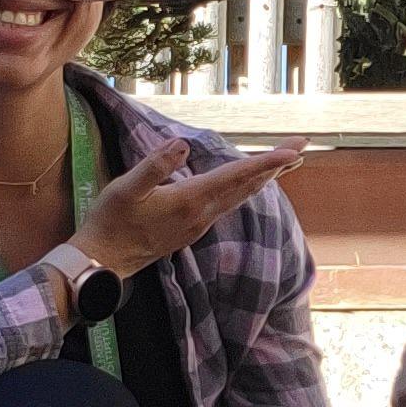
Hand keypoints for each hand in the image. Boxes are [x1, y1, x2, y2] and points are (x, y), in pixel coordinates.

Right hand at [69, 138, 305, 277]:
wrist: (103, 263)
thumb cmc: (110, 222)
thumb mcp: (125, 189)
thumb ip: (153, 166)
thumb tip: (180, 144)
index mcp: (190, 201)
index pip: (236, 176)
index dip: (266, 162)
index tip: (294, 150)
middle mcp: (202, 214)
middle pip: (248, 185)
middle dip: (276, 164)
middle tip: (302, 143)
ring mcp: (199, 224)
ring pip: (241, 196)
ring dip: (265, 177)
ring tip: (286, 161)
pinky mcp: (192, 228)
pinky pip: (229, 203)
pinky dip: (246, 188)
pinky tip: (249, 183)